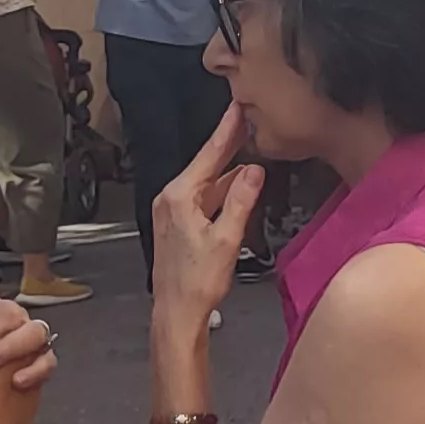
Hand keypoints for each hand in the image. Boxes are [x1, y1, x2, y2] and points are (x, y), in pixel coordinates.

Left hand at [153, 108, 264, 330]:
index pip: (209, 155)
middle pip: (207, 165)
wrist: (176, 314)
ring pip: (206, 183)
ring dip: (227, 170)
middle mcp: (170, 200)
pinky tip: (236, 187)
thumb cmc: (196, 284)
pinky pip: (202, 198)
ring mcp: (172, 213)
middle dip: (228, 144)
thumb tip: (254, 171)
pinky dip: (221, 190)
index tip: (237, 108)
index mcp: (179, 198)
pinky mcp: (177, 225)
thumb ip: (241, 201)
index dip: (227, 130)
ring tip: (247, 150)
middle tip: (245, 121)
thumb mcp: (227, 239)